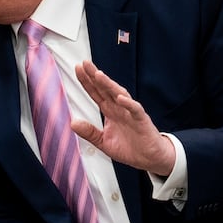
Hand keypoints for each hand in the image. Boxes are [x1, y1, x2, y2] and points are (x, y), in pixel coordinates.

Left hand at [73, 61, 176, 176]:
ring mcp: (131, 113)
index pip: (97, 94)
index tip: (78, 69)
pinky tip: (120, 97)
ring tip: (99, 75)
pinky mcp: (142, 121)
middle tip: (85, 63)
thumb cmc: (130, 148)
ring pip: (120, 95)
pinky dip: (128, 103)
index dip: (88, 82)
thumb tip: (72, 123)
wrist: (149, 159)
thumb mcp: (103, 142)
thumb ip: (89, 133)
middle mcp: (120, 109)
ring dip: (110, 85)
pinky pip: (135, 110)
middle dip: (95, 76)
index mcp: (111, 112)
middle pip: (106, 89)